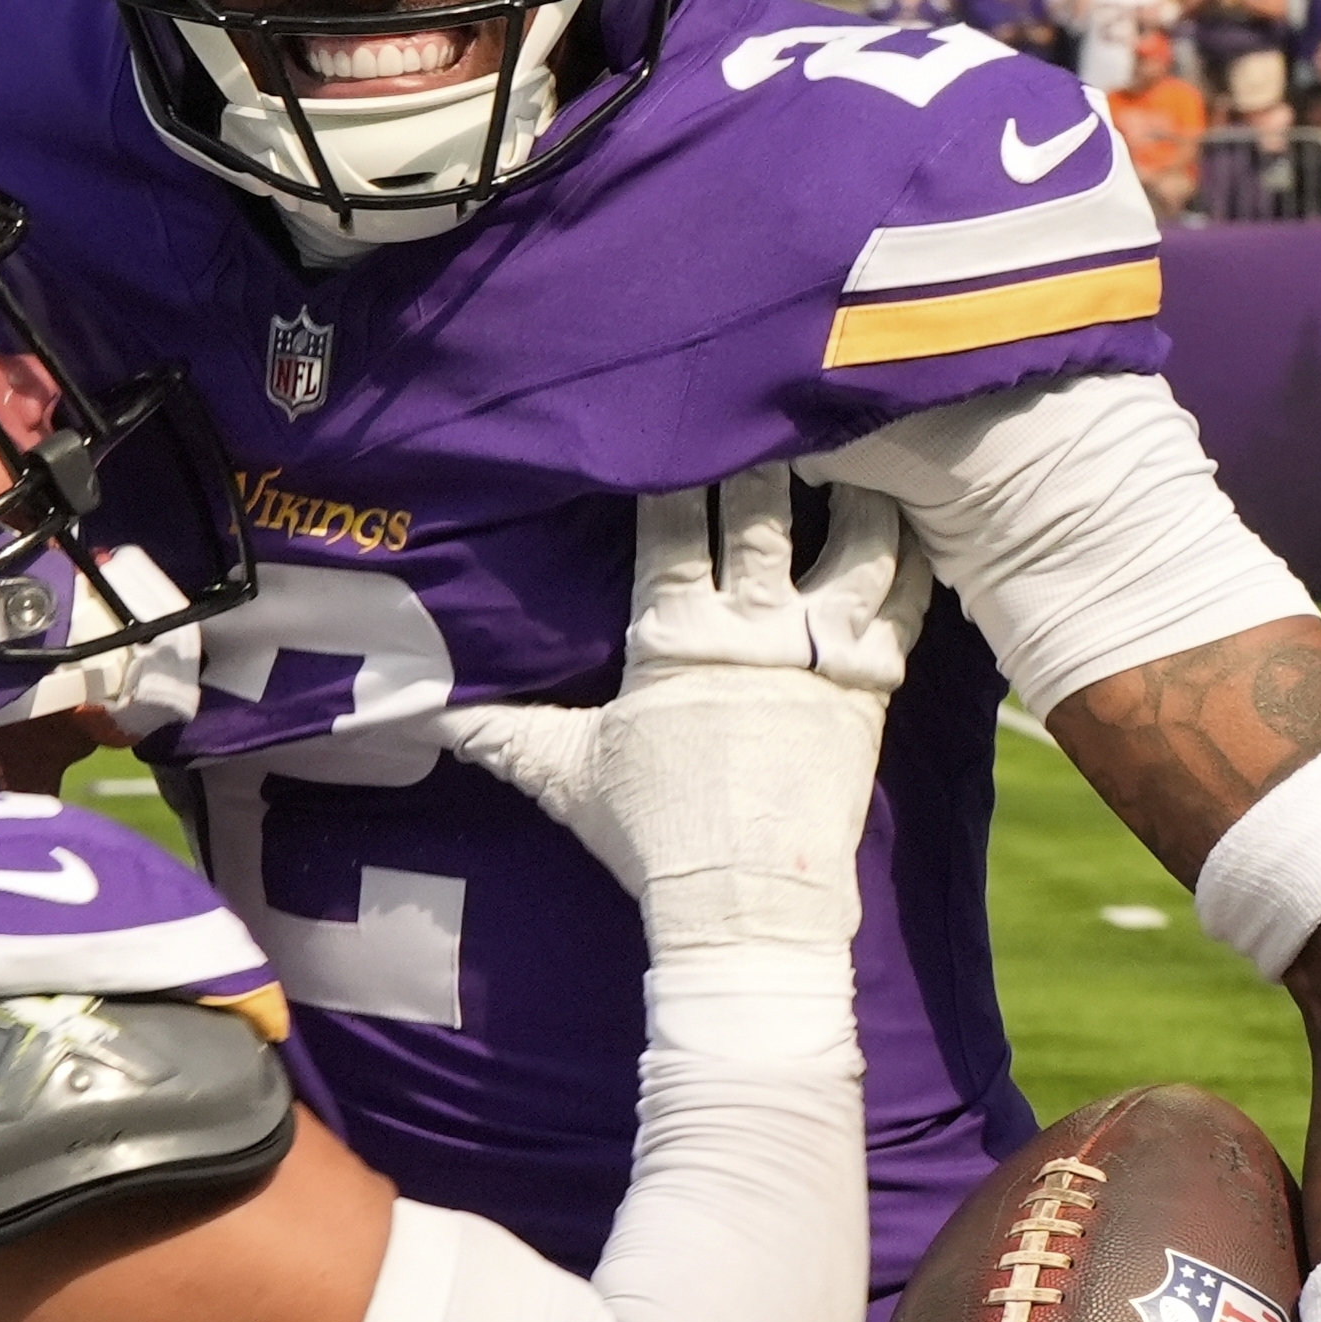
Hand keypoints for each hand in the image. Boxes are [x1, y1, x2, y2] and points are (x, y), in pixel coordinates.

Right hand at [436, 468, 929, 958]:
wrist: (742, 906)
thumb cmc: (648, 835)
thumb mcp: (560, 772)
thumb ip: (491, 728)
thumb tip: (409, 712)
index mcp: (675, 636)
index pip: (673, 524)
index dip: (674, 469)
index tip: (676, 424)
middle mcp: (753, 629)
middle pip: (762, 509)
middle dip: (760, 457)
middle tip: (764, 415)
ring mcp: (821, 652)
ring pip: (856, 541)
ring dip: (854, 494)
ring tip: (851, 459)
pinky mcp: (875, 685)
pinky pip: (908, 601)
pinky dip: (911, 557)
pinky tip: (910, 526)